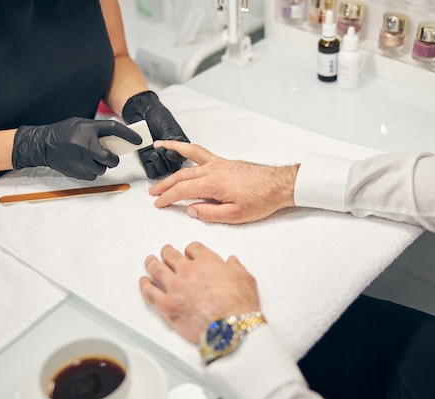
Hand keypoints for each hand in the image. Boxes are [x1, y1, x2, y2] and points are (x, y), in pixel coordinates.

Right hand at [12, 117, 141, 179]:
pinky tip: (83, 163)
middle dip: (113, 160)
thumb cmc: (63, 132)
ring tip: (91, 158)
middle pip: (109, 158)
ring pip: (102, 168)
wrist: (42, 144)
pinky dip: (92, 171)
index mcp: (87, 129)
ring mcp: (79, 159)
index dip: (128, 134)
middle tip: (112, 157)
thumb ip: (97, 131)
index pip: (114, 129)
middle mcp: (84, 144)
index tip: (138, 140)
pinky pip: (93, 175)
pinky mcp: (76, 171)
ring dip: (101, 165)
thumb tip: (117, 140)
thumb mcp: (80, 124)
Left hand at [122, 91, 189, 177]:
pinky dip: (152, 168)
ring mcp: (160, 158)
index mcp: (181, 145)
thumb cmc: (157, 115)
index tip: (169, 152)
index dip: (176, 157)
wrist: (142, 111)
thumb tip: (172, 150)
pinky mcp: (149, 161)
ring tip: (155, 154)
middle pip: (174, 166)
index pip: (182, 157)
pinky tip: (151, 158)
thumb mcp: (168, 126)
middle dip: (167, 160)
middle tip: (161, 150)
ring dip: (160, 164)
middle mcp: (172, 153)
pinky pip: (152, 171)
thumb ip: (171, 140)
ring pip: (164, 170)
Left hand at [139, 242, 260, 343]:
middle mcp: (188, 271)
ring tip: (150, 261)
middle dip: (168, 252)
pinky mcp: (167, 305)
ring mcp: (175, 287)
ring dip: (152, 263)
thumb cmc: (239, 305)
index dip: (190, 250)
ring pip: (157, 270)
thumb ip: (236, 267)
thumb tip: (232, 262)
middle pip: (172, 256)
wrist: (230, 328)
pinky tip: (143, 282)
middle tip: (166, 251)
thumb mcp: (245, 279)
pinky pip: (150, 292)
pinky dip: (144, 285)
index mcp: (207, 261)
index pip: (193, 248)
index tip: (189, 252)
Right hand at [148, 141, 298, 223]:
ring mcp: (220, 163)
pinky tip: (185, 149)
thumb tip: (192, 210)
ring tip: (159, 147)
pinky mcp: (226, 162)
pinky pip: (202, 152)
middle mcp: (214, 169)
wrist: (280, 185)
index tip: (158, 203)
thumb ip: (209, 213)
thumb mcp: (234, 216)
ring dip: (173, 153)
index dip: (167, 198)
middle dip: (165, 183)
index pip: (182, 190)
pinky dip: (189, 149)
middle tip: (153, 192)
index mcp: (213, 183)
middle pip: (182, 175)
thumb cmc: (262, 199)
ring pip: (190, 159)